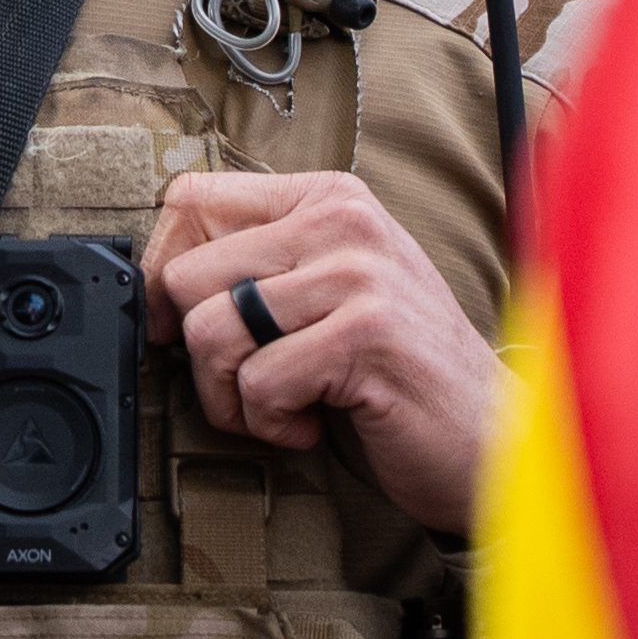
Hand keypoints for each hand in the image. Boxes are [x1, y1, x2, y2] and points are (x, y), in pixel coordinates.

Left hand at [141, 170, 500, 532]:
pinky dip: (273, 425)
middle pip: (185, 276)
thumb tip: (153, 278)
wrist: (485, 439)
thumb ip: (259, 267)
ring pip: (211, 333)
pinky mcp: (365, 334)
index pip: (189, 199)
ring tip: (285, 406)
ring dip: (232, 398)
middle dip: (198, 355)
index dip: (160, 273)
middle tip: (251, 384)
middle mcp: (343, 221)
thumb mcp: (326, 295)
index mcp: (328, 199)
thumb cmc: (393, 374)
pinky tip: (316, 422)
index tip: (176, 325)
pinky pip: (258, 384)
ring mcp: (357, 274)